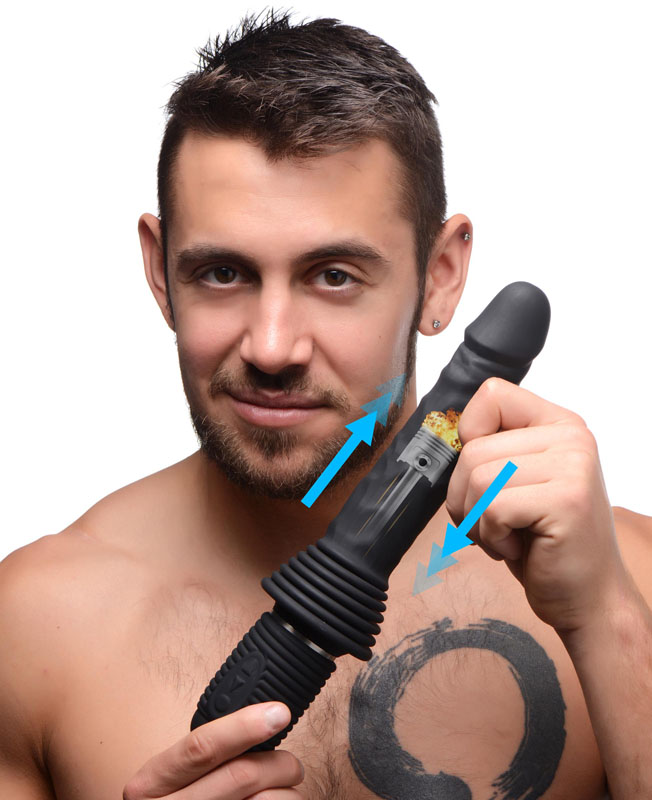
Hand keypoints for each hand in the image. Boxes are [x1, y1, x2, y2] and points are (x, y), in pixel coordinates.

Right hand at [122, 702, 303, 799]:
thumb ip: (201, 756)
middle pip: (241, 775)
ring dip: (285, 791)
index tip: (278, 713)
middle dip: (279, 763)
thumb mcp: (172, 779)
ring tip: (283, 792)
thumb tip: (255, 721)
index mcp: (152, 783)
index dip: (242, 726)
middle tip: (292, 765)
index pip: (200, 748)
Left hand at [445, 377, 631, 634]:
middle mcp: (571, 437)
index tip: (484, 475)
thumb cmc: (542, 542)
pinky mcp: (566, 500)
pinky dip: (491, 538)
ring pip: (477, 478)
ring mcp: (573, 466)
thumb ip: (492, 449)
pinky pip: (491, 508)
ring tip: (507, 535)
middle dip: (464, 497)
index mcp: (558, 423)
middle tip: (493, 523)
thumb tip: (443, 433)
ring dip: (477, 520)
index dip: (470, 436)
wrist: (587, 597)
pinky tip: (519, 548)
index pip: (492, 394)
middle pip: (472, 448)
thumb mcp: (515, 482)